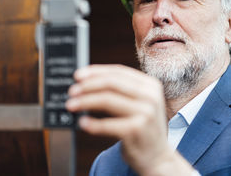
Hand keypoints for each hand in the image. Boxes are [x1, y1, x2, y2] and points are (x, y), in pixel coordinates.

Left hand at [66, 64, 194, 174]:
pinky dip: (92, 124)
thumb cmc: (143, 129)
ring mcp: (145, 113)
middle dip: (88, 85)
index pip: (119, 71)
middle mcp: (150, 96)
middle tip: (72, 91)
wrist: (159, 158)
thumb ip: (122, 91)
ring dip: (85, 101)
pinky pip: (106, 124)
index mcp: (150, 85)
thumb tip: (87, 82)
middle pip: (112, 83)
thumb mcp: (141, 104)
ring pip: (107, 100)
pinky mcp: (136, 130)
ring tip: (71, 105)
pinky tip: (83, 123)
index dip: (96, 71)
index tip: (78, 75)